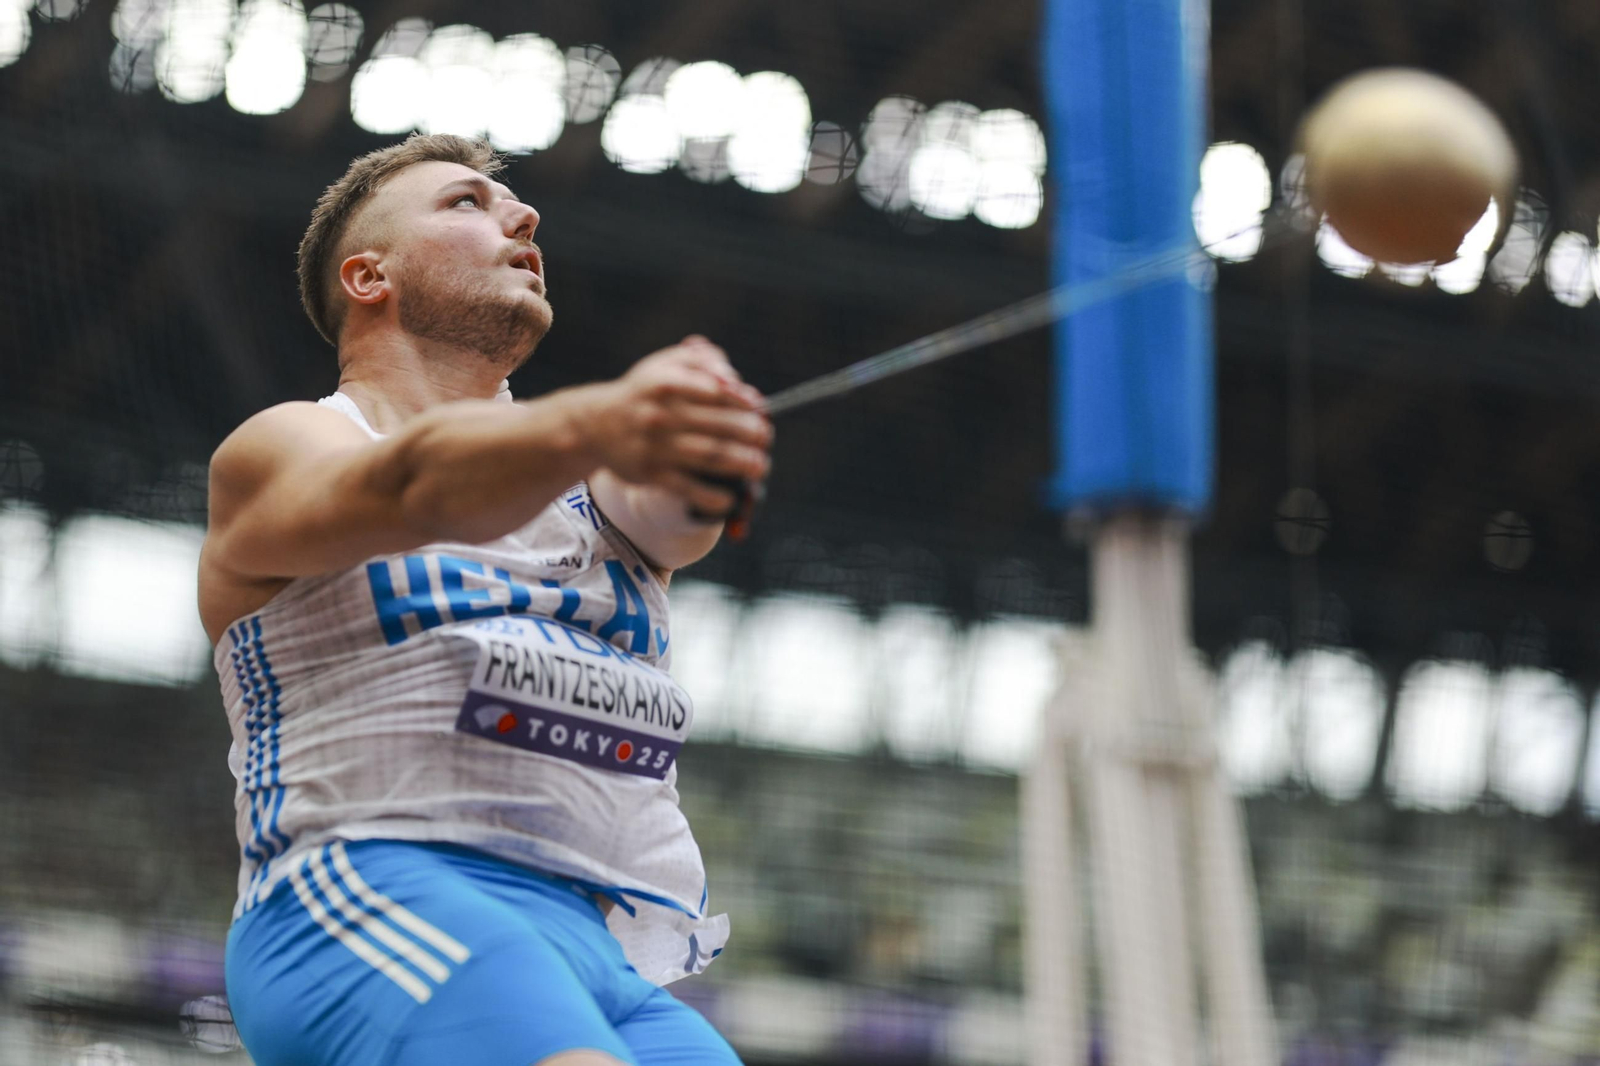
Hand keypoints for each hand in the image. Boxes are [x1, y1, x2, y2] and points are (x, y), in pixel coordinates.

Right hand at [586, 336, 770, 516]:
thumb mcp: (665, 363)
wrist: (595, 425)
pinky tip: (730, 497)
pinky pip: (686, 487)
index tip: (759, 407)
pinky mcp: (650, 473)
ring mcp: (655, 446)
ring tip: (760, 465)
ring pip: (710, 455)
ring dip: (742, 463)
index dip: (743, 401)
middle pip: (719, 425)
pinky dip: (711, 495)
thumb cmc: (643, 391)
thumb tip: (734, 379)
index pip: (715, 390)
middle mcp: (659, 415)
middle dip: (751, 433)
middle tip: (765, 438)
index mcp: (665, 383)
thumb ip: (703, 359)